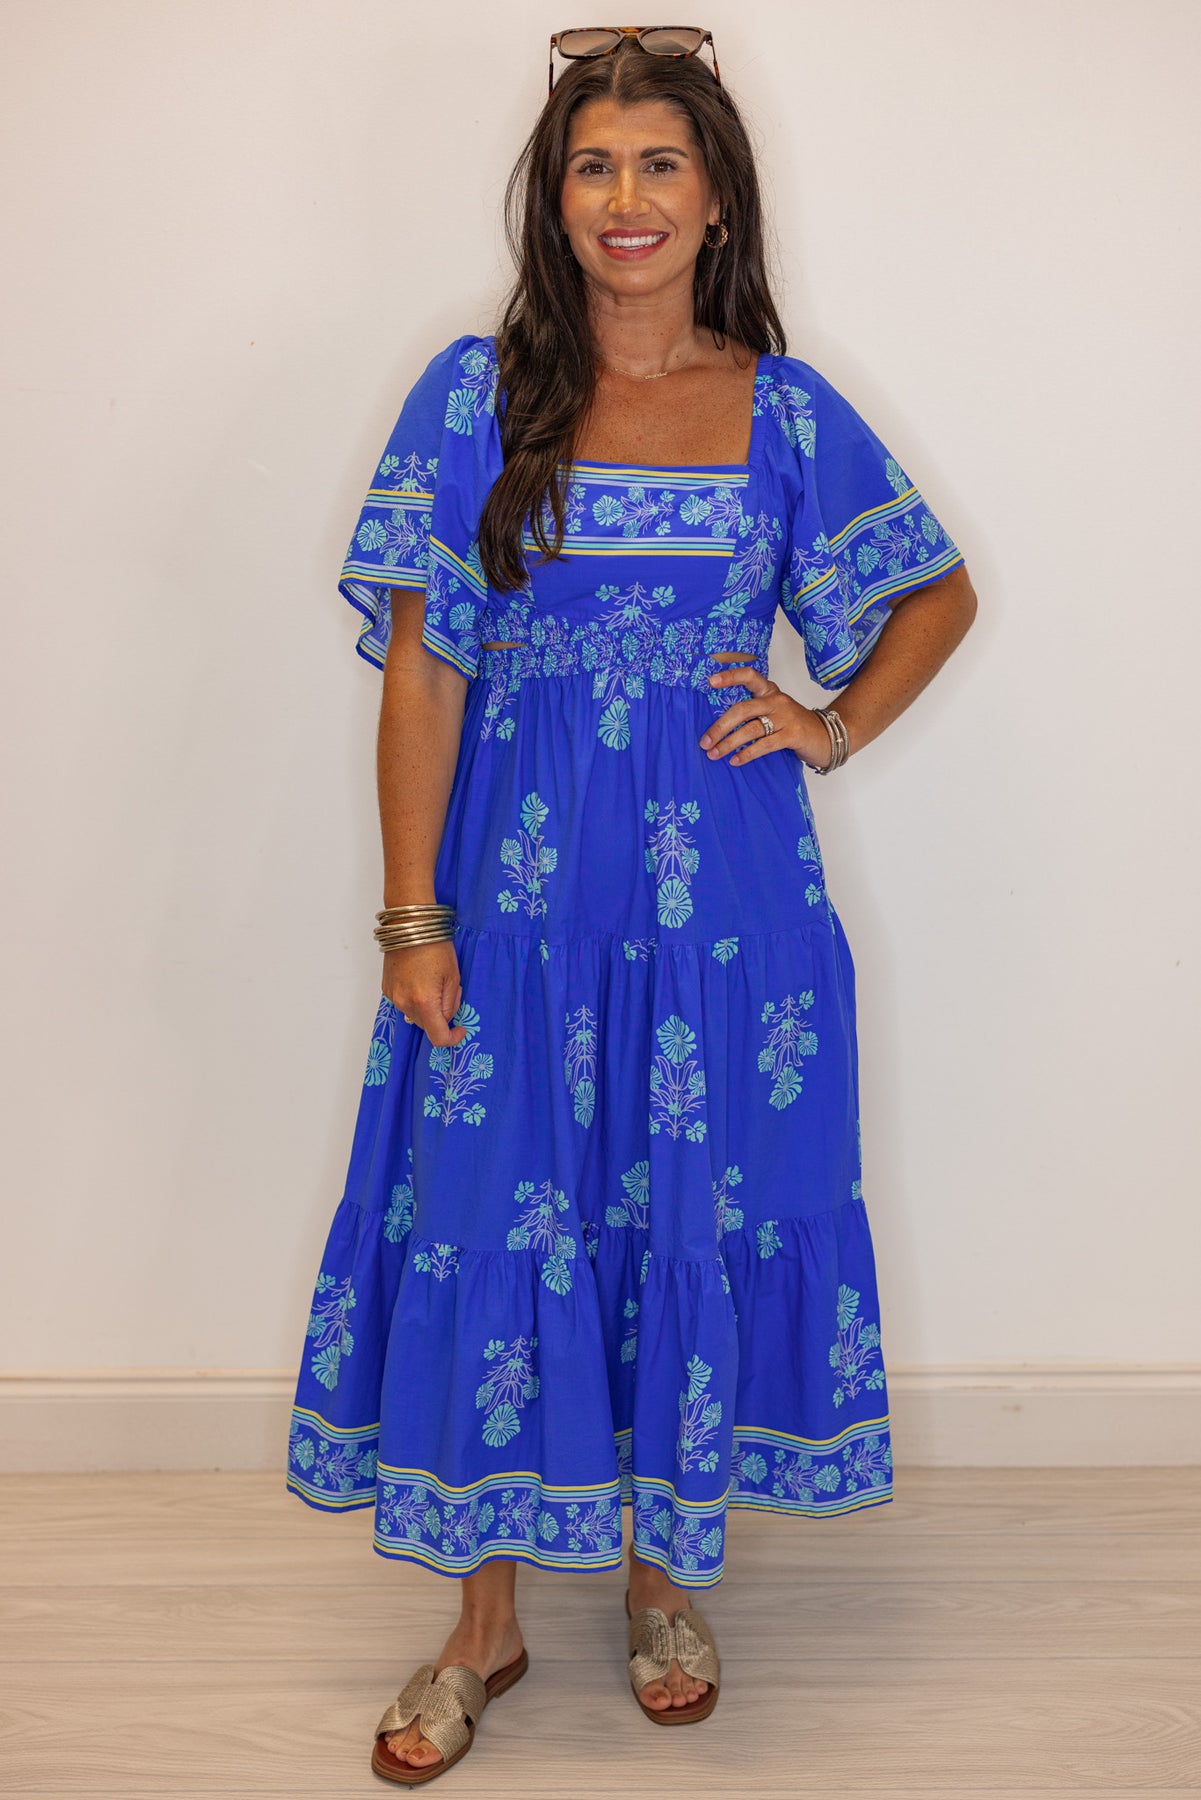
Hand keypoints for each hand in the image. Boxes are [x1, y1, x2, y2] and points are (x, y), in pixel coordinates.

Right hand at [383, 941, 469, 1046]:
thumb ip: (451, 1004)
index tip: (460, 1029)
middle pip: (426, 1026)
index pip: (438, 1037)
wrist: (409, 926)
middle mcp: (404, 1003)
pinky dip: (414, 999)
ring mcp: (393, 997)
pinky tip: (420, 980)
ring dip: (426, 1008)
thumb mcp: (453, 977)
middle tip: (448, 991)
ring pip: (415, 1015)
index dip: (452, 1038)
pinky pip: (404, 1003)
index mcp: (424, 1002)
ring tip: (432, 983)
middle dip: (440, 1016)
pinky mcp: (386, 990)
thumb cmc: (435, 946)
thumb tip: (446, 1019)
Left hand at [699, 656, 835, 768]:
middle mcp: (777, 701)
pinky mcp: (793, 734)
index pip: (749, 676)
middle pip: (742, 709)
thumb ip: (753, 713)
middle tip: (705, 741)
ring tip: (714, 754)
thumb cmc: (794, 726)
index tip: (710, 682)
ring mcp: (786, 717)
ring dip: (729, 743)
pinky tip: (735, 760)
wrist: (827, 736)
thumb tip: (718, 727)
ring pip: (751, 729)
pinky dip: (747, 754)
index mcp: (770, 691)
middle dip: (720, 726)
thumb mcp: (774, 712)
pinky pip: (764, 744)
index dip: (730, 677)